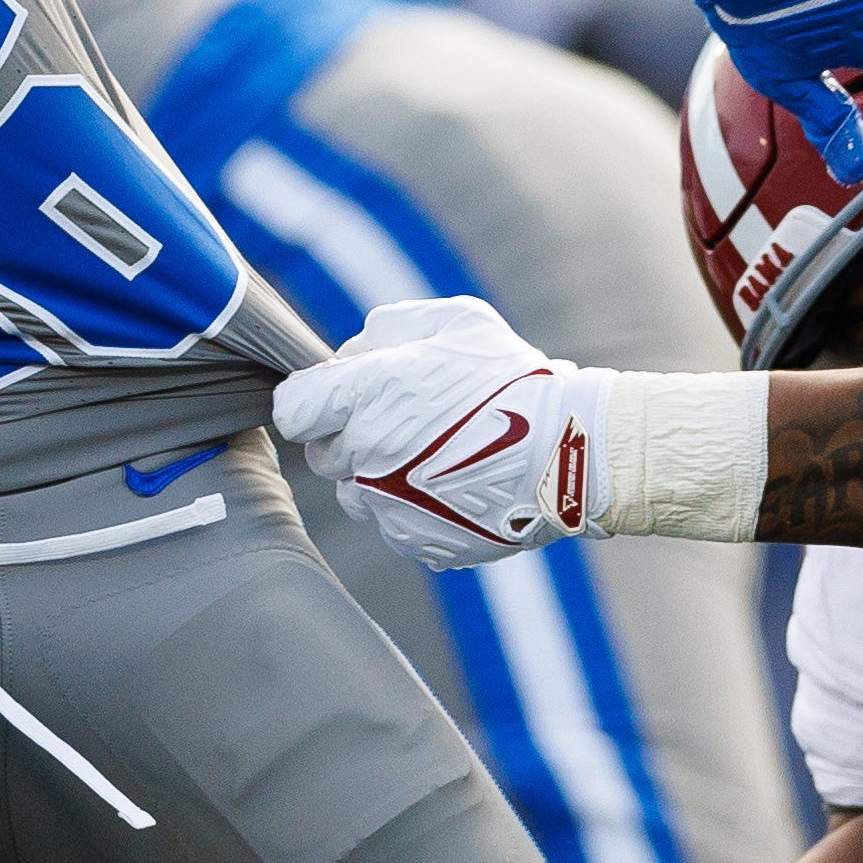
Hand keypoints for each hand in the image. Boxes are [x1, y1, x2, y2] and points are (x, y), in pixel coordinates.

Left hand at [270, 296, 599, 571]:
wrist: (569, 453)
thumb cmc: (515, 380)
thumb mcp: (457, 321)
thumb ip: (390, 327)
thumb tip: (354, 350)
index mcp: (368, 396)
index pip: (292, 409)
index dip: (312, 400)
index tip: (337, 398)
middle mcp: (366, 454)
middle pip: (322, 453)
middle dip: (351, 436)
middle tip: (405, 421)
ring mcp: (387, 504)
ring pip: (354, 493)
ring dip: (378, 476)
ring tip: (435, 456)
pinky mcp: (413, 540)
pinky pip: (391, 524)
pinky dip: (411, 508)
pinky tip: (453, 486)